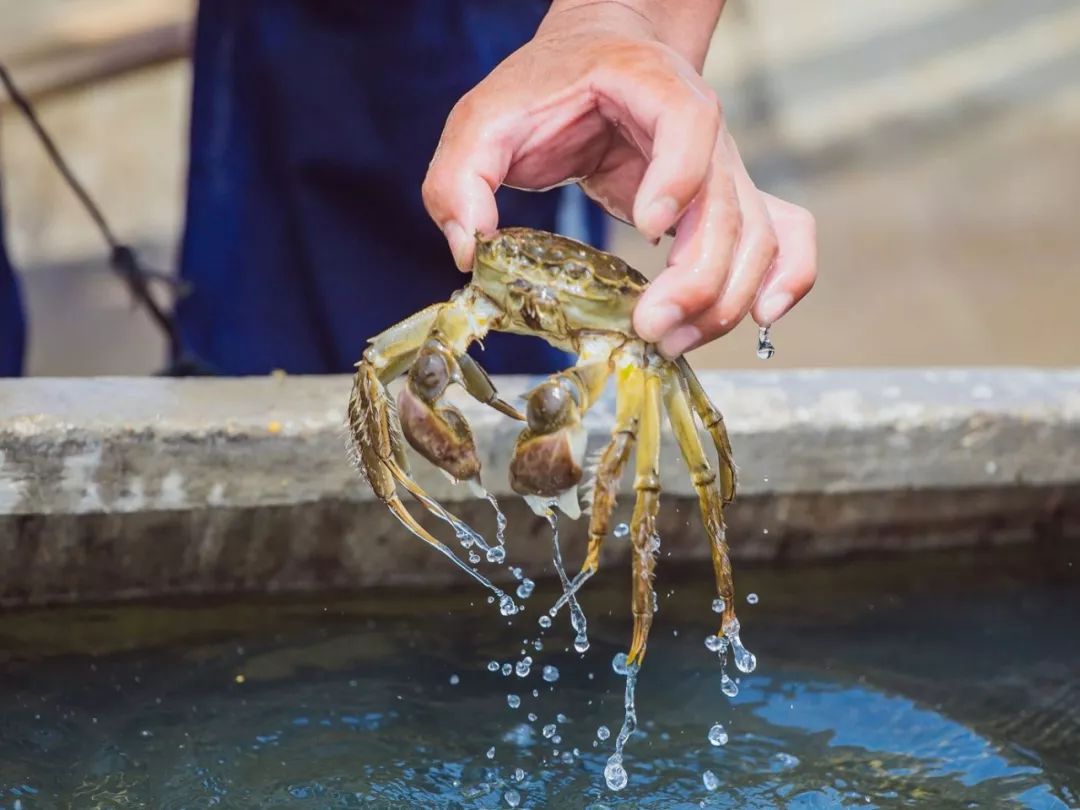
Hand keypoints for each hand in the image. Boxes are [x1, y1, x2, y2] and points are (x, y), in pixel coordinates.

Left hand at [422, 2, 815, 356]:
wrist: (598, 59)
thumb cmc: (545, 86)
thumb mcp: (482, 119)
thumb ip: (459, 177)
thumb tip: (472, 249)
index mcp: (649, 87)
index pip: (690, 122)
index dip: (679, 176)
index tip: (648, 226)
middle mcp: (704, 130)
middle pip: (730, 207)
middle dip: (695, 280)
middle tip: (647, 328)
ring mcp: (723, 169)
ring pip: (758, 239)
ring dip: (724, 301)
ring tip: (668, 341)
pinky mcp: (726, 201)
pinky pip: (786, 237)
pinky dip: (788, 278)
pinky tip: (761, 318)